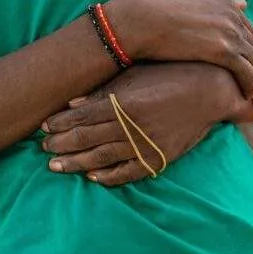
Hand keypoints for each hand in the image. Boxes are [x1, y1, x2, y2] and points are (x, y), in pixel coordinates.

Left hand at [41, 62, 247, 185]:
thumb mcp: (134, 75)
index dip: (60, 123)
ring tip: (56, 165)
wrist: (210, 89)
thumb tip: (73, 102)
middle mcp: (132, 125)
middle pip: (87, 138)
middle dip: (62, 144)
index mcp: (124, 101)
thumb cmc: (169, 74)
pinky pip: (131, 172)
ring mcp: (146, 143)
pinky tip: (93, 178)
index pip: (82, 116)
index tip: (42, 127)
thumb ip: (105, 91)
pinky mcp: (161, 156)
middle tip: (43, 149)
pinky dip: (110, 177)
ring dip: (77, 162)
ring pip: (103, 157)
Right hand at [108, 0, 252, 102]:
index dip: (252, 49)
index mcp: (223, 1)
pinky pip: (247, 72)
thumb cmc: (152, 8)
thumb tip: (242, 3)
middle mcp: (231, 14)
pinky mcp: (223, 50)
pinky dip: (252, 86)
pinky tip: (248, 97)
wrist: (137, 20)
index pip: (248, 29)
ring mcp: (229, 31)